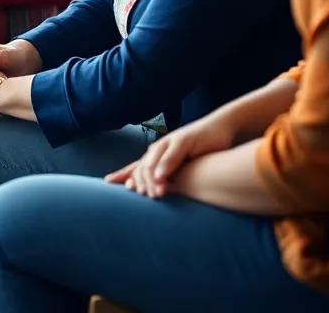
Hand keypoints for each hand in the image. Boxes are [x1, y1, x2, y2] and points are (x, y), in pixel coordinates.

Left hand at [105, 113, 235, 197]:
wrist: (220, 129)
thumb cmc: (201, 151)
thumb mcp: (184, 168)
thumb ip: (170, 179)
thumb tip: (158, 195)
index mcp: (157, 156)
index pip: (136, 168)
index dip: (122, 175)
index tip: (109, 184)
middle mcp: (160, 149)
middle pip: (141, 167)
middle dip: (139, 183)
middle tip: (142, 198)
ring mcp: (170, 143)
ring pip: (153, 162)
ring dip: (151, 179)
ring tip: (154, 194)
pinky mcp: (184, 140)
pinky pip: (172, 154)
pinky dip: (165, 166)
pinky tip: (162, 178)